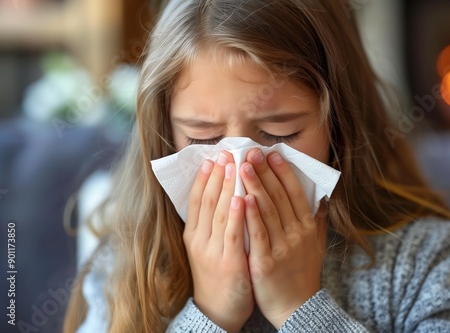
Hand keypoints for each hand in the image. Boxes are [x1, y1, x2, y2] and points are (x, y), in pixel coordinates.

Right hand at [183, 151, 253, 332]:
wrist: (217, 311)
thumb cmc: (217, 274)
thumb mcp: (208, 247)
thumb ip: (214, 223)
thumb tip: (224, 194)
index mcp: (194, 235)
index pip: (197, 200)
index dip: (204, 178)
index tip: (212, 157)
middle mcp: (199, 240)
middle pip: (208, 201)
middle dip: (217, 175)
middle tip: (225, 153)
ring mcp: (212, 251)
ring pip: (219, 212)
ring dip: (226, 187)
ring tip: (233, 165)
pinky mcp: (228, 263)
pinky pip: (232, 234)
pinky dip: (235, 215)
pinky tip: (240, 198)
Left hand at [240, 149, 326, 327]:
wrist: (297, 308)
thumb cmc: (303, 273)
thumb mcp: (316, 245)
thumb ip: (317, 220)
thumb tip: (322, 198)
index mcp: (306, 227)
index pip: (295, 193)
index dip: (283, 172)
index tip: (272, 153)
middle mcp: (296, 233)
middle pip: (279, 196)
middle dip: (265, 172)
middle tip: (252, 151)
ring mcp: (282, 247)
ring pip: (267, 210)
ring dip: (255, 186)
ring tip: (243, 166)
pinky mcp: (266, 261)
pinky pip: (258, 234)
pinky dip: (251, 215)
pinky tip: (242, 198)